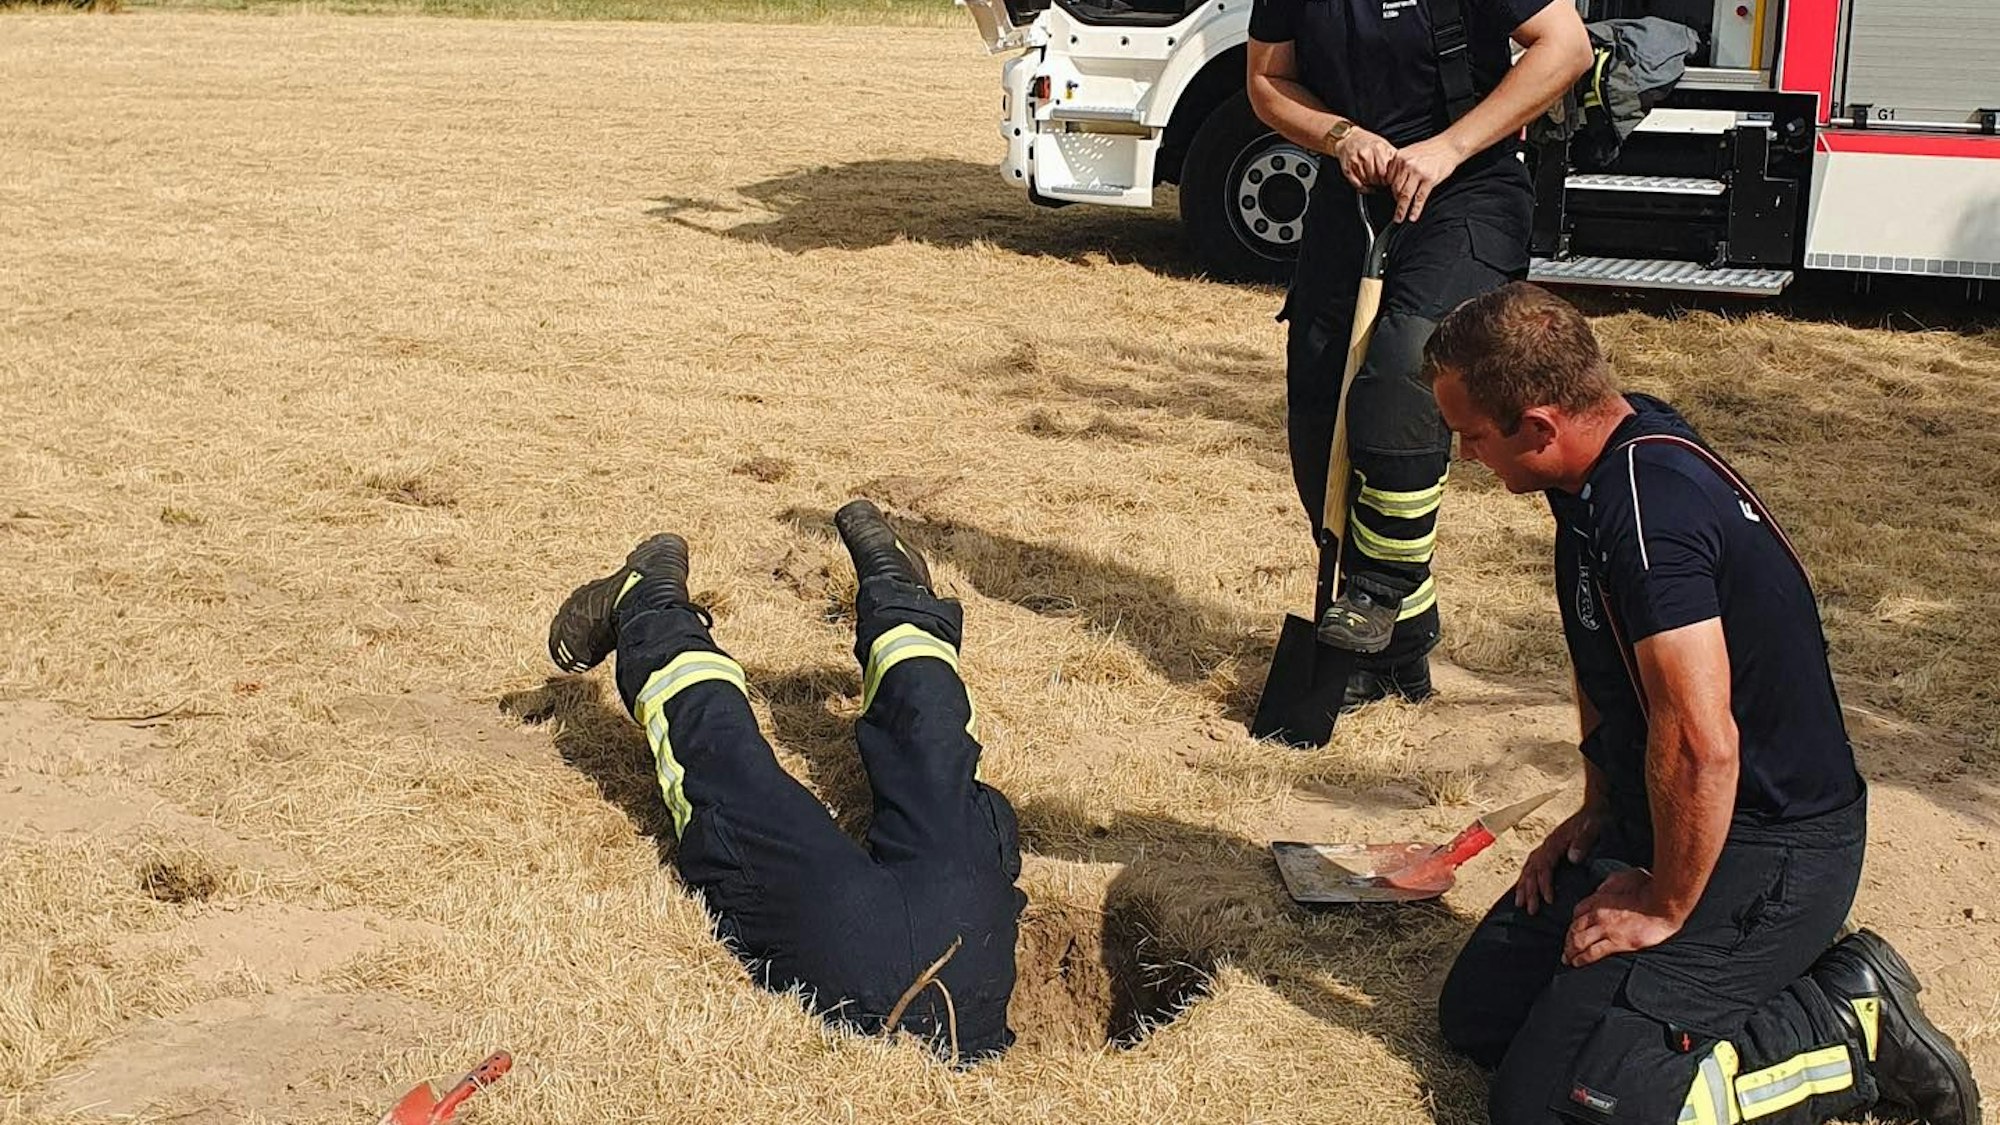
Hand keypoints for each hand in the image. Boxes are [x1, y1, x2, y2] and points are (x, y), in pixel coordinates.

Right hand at [1332, 126, 1395, 190]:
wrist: (1349, 138)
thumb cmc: (1368, 142)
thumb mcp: (1383, 145)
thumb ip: (1392, 156)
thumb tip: (1402, 169)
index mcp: (1378, 148)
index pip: (1386, 171)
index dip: (1388, 179)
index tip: (1388, 180)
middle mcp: (1366, 154)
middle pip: (1376, 177)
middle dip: (1380, 182)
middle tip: (1382, 181)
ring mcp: (1355, 162)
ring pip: (1367, 182)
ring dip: (1372, 185)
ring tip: (1374, 181)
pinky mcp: (1347, 169)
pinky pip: (1357, 184)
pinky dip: (1363, 188)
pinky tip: (1367, 184)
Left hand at [1386, 135, 1467, 221]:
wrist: (1449, 145)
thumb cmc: (1431, 149)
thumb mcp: (1410, 152)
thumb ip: (1400, 164)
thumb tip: (1392, 181)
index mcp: (1400, 157)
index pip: (1389, 179)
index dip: (1390, 190)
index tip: (1392, 197)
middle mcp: (1407, 164)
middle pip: (1396, 188)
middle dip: (1395, 201)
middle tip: (1396, 211)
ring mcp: (1418, 172)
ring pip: (1405, 195)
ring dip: (1401, 210)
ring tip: (1399, 219)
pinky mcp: (1429, 179)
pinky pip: (1419, 198)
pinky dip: (1415, 210)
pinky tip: (1413, 217)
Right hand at [1514, 807, 1602, 914]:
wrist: (1595, 808)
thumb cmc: (1594, 820)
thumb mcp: (1593, 828)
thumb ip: (1583, 842)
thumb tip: (1572, 858)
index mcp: (1555, 842)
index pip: (1544, 866)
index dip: (1544, 884)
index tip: (1549, 900)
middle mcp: (1546, 845)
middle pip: (1532, 870)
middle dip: (1530, 891)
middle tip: (1531, 910)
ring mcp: (1545, 847)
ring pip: (1528, 868)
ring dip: (1523, 886)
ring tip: (1520, 904)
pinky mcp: (1549, 850)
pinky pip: (1532, 865)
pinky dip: (1526, 878)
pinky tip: (1524, 888)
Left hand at [1563, 868, 1683, 967]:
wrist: (1663, 904)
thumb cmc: (1648, 888)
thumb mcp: (1625, 876)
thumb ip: (1611, 883)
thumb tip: (1602, 888)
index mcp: (1599, 898)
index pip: (1577, 911)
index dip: (1573, 921)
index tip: (1573, 927)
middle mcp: (1598, 915)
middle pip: (1574, 928)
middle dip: (1567, 939)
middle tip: (1565, 948)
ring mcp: (1606, 930)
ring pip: (1579, 942)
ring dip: (1570, 951)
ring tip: (1567, 959)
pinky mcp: (1617, 943)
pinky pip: (1593, 953)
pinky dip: (1582, 959)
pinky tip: (1577, 963)